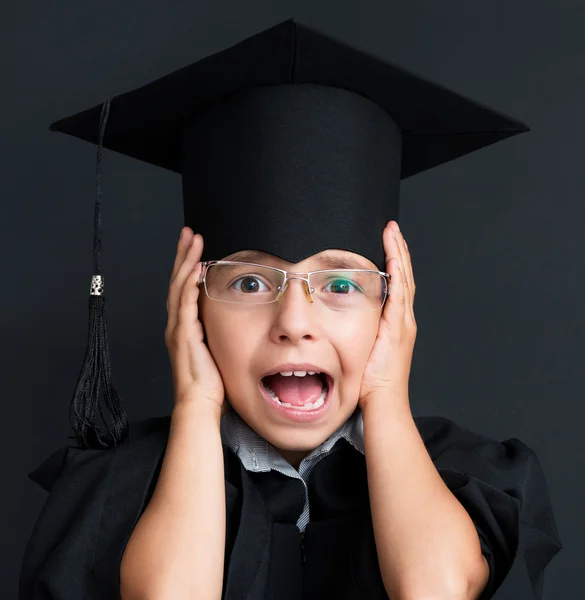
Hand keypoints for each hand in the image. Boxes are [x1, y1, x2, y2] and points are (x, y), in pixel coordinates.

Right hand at [165, 227, 226, 417]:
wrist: (199, 403)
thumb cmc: (209, 381)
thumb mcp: (213, 349)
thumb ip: (214, 330)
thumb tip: (227, 317)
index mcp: (183, 326)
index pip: (184, 288)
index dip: (187, 264)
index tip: (194, 245)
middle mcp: (176, 324)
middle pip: (178, 280)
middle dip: (183, 254)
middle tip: (189, 233)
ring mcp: (178, 329)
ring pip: (179, 287)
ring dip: (186, 262)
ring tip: (193, 241)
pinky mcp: (184, 336)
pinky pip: (185, 305)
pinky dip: (189, 285)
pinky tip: (196, 269)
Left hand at [358, 221, 416, 412]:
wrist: (383, 400)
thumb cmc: (371, 381)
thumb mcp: (364, 348)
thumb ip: (360, 330)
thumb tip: (343, 318)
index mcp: (396, 322)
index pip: (397, 283)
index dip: (394, 261)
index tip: (388, 241)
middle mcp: (403, 318)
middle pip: (404, 276)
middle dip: (398, 250)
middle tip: (392, 229)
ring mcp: (403, 322)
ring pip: (404, 279)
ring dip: (398, 254)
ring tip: (392, 233)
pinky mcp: (398, 327)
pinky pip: (399, 294)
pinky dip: (398, 274)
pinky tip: (394, 257)